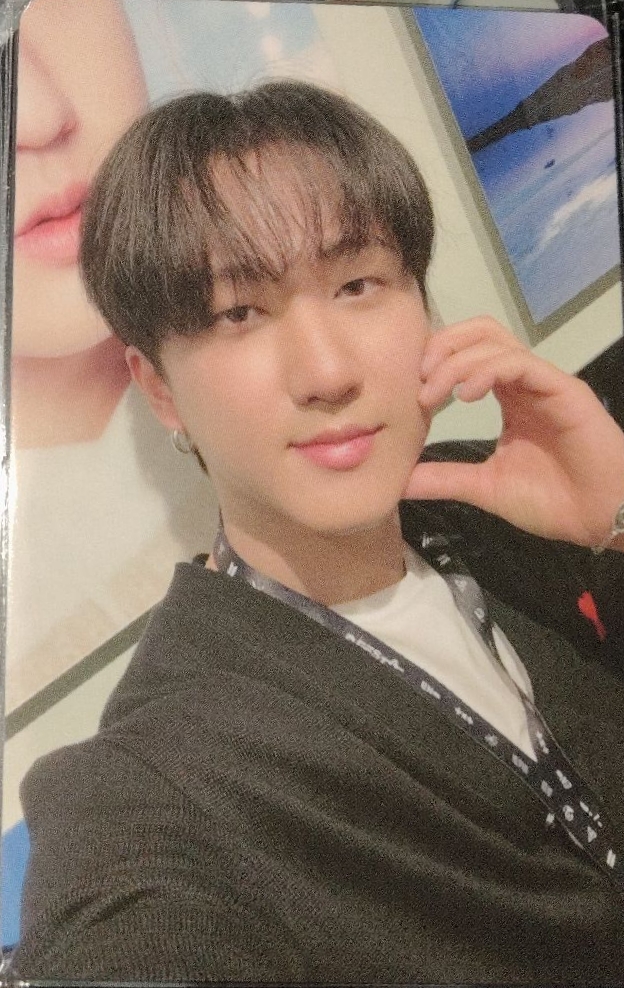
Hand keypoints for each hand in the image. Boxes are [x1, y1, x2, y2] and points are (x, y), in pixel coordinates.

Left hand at [406, 317, 623, 547]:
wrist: (598, 518)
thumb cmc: (553, 501)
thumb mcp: (485, 488)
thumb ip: (444, 478)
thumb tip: (399, 482)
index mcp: (508, 397)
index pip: (468, 354)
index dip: (436, 360)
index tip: (410, 389)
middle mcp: (524, 382)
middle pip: (480, 333)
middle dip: (443, 346)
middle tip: (418, 378)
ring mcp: (544, 382)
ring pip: (496, 342)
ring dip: (458, 359)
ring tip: (435, 390)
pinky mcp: (562, 389)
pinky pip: (520, 363)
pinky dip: (487, 370)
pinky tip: (466, 395)